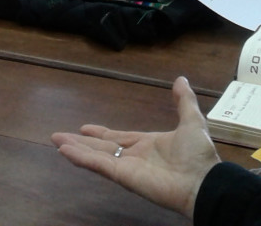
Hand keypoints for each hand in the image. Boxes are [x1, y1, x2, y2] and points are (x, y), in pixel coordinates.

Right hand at [52, 76, 219, 217]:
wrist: (204, 181)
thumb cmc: (198, 154)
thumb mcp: (192, 121)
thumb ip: (183, 101)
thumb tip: (180, 79)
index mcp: (148, 145)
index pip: (118, 138)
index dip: (101, 133)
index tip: (84, 127)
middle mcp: (134, 157)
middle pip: (102, 147)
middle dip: (80, 142)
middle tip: (58, 137)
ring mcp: (127, 167)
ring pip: (96, 155)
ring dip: (75, 148)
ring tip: (56, 141)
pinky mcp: (123, 176)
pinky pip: (99, 165)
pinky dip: (81, 158)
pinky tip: (65, 151)